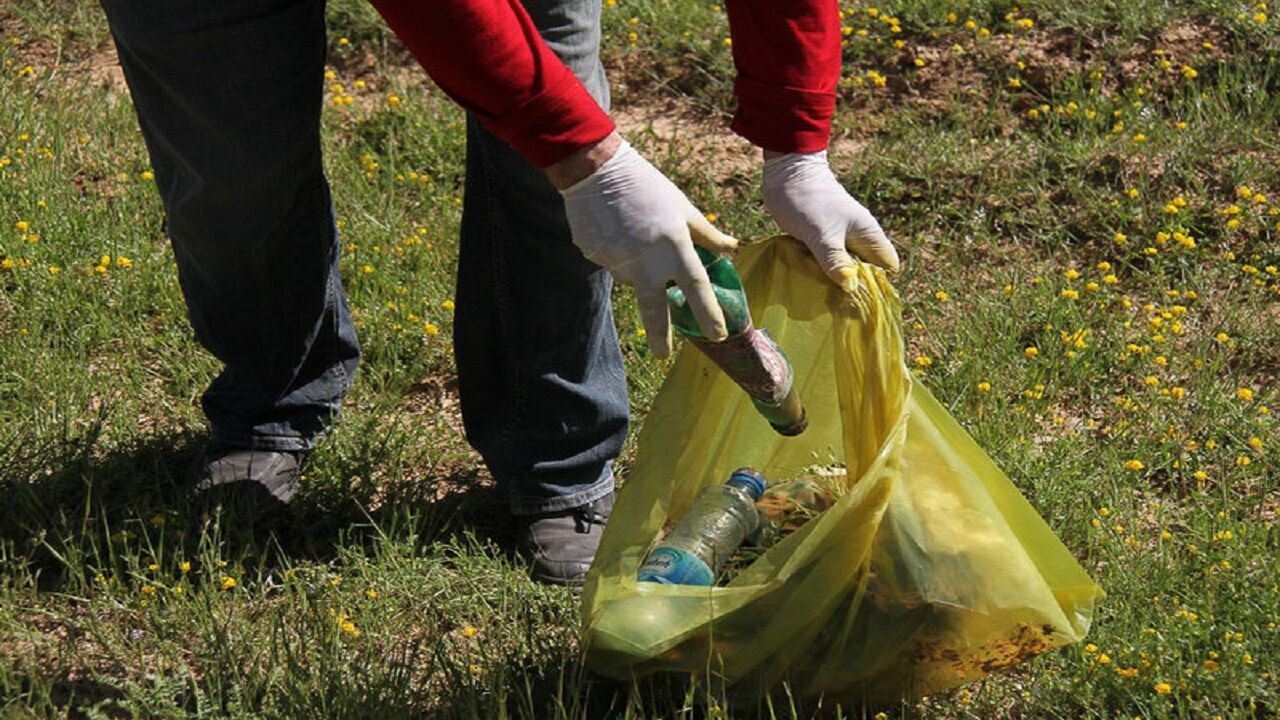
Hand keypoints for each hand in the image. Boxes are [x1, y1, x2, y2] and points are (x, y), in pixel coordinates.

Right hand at [560, 139, 737, 356]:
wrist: (596, 170)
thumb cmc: (648, 186)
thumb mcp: (683, 207)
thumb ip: (707, 234)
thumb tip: (732, 248)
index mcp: (673, 245)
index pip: (695, 287)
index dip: (707, 312)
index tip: (717, 333)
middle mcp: (645, 260)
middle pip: (654, 307)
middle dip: (660, 335)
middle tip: (662, 356)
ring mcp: (617, 260)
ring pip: (631, 277)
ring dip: (636, 266)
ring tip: (631, 231)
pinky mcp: (594, 257)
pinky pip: (611, 262)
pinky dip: (616, 252)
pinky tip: (613, 229)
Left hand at [762, 150, 899, 289]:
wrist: (785, 172)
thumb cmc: (807, 200)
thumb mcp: (821, 234)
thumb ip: (836, 261)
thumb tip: (851, 287)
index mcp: (868, 234)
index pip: (887, 266)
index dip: (879, 285)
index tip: (862, 301)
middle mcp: (857, 237)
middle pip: (866, 270)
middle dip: (855, 287)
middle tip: (838, 306)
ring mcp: (839, 238)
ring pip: (845, 267)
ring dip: (835, 281)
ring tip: (823, 298)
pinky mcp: (821, 239)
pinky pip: (827, 261)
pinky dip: (821, 272)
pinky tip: (810, 282)